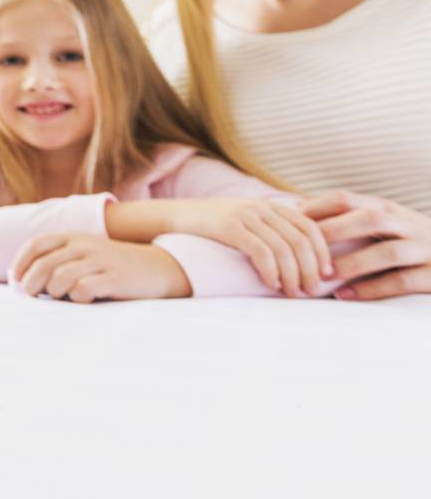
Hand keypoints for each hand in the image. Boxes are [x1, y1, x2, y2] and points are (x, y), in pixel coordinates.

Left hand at [11, 234, 190, 301]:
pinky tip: (84, 299)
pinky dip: (76, 299)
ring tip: (62, 297)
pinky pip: (83, 290)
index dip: (21, 263)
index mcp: (73, 237)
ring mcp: (100, 261)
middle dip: (31, 284)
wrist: (157, 267)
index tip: (17, 280)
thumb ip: (58, 261)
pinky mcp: (114, 278)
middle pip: (44, 265)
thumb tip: (24, 283)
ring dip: (54, 292)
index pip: (36, 245)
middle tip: (33, 296)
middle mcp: (84, 245)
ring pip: (59, 278)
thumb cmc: (111, 266)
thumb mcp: (85, 254)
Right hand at [168, 198, 331, 296]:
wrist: (173, 216)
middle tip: (311, 290)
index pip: (310, 227)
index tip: (326, 274)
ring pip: (283, 248)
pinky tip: (271, 284)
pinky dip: (270, 270)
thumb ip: (270, 229)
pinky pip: (260, 251)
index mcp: (270, 205)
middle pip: (300, 240)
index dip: (322, 252)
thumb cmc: (212, 226)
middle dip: (310, 269)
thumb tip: (300, 257)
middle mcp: (261, 207)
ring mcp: (244, 216)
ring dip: (292, 275)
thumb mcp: (246, 220)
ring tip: (292, 293)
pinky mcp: (229, 228)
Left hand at [301, 191, 430, 300]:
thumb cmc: (409, 243)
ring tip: (323, 276)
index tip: (287, 221)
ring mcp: (425, 248)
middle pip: (368, 219)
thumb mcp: (384, 224)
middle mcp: (408, 224)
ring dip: (352, 263)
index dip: (316, 207)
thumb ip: (349, 219)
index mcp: (389, 209)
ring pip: (388, 252)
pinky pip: (404, 281)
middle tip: (300, 248)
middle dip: (332, 232)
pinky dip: (373, 288)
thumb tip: (295, 212)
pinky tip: (346, 296)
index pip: (348, 198)